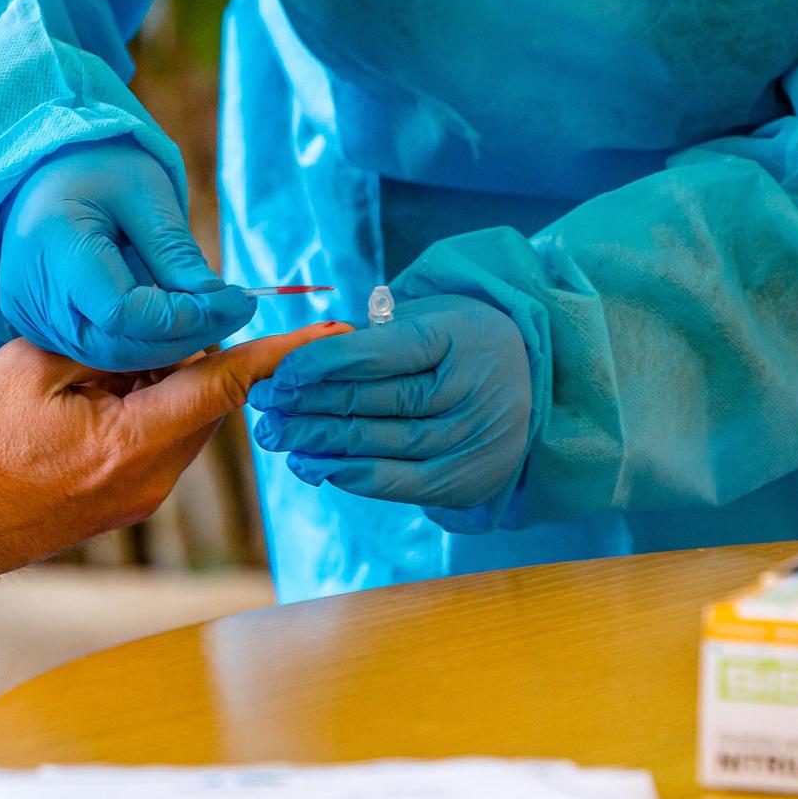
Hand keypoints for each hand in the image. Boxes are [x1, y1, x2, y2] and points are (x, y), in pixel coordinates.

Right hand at [0, 142, 255, 370]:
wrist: (48, 171)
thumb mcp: (144, 193)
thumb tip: (217, 303)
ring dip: (168, 345)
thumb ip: (175, 252)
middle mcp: (30, 292)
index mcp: (53, 246)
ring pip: (110, 355)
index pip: (124, 312)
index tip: (237, 300)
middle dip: (184, 336)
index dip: (185, 316)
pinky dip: (143, 343)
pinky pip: (98, 349)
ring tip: (212, 316)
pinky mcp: (40, 326)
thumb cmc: (98, 168)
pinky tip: (177, 322)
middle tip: (233, 313)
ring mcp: (31, 315)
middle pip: (117, 344)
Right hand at [0, 322, 347, 575]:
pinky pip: (160, 441)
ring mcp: (142, 497)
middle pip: (207, 399)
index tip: (331, 335)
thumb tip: (168, 326)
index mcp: (133, 443)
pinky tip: (88, 401)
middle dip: (181, 355)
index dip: (280, 354)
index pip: (227, 386)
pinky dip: (142, 409)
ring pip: (184, 419)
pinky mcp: (129, 503)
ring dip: (157, 383)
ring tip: (87, 376)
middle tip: (123, 334)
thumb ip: (114, 340)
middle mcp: (152, 480)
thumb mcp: (37, 365)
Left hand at [249, 294, 531, 515]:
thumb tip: (301, 362)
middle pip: (377, 401)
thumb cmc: (460, 343)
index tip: (279, 373)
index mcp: (461, 336)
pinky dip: (353, 475)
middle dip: (310, 404)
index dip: (323, 364)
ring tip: (278, 437)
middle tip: (264, 406)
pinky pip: (400, 482)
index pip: (382, 354)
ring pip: (382, 443)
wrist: (532, 385)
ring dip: (321, 443)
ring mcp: (475, 438)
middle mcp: (474, 389)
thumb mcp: (430, 316)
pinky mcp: (467, 478)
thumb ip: (374, 334)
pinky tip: (316, 467)